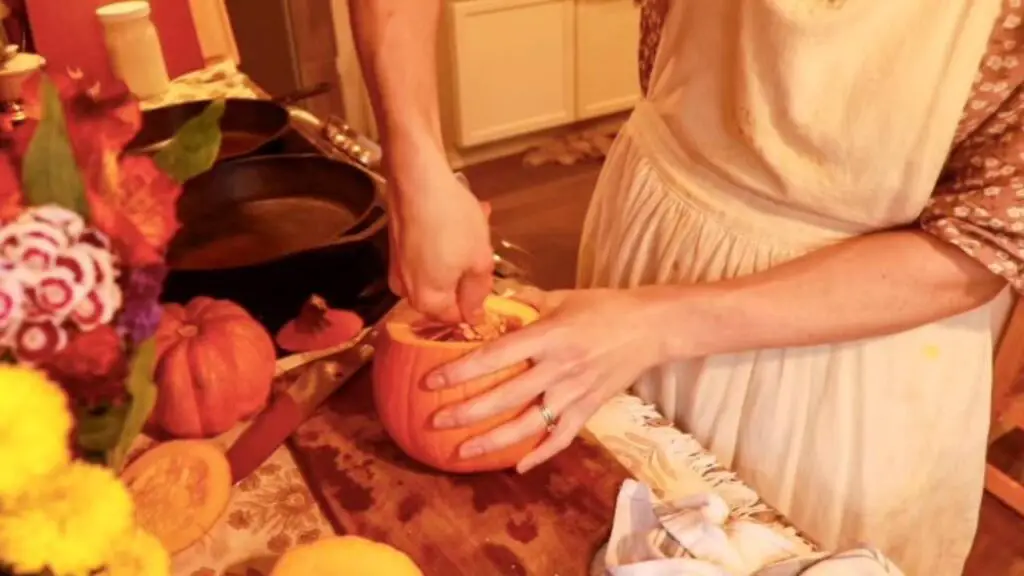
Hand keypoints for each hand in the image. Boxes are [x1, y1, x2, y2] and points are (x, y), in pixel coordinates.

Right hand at [387, 164, 493, 322]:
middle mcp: (406, 290)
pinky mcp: (396, 246)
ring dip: (458, 254)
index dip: (475, 304)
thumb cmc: (451, 220)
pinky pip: (425, 253)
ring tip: (475, 227)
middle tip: (482, 250)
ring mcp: (398, 267)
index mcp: (427, 301)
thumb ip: (478, 293)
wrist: (416, 178)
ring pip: (437, 270)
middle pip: (445, 294)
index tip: (487, 281)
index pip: (455, 318)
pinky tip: (458, 218)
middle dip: (465, 274)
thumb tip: (473, 314)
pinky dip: (443, 241)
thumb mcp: (479, 261)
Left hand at [425, 286, 665, 472]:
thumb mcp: (561, 296)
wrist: (651, 327)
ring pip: (529, 424)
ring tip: (462, 452)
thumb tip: (488, 302)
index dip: (461, 370)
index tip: (432, 381)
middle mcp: (559, 368)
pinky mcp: (590, 408)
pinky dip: (540, 454)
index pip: (495, 356)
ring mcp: (575, 392)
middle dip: (467, 412)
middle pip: (506, 395)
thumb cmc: (604, 307)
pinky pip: (562, 437)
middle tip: (435, 422)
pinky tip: (517, 466)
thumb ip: (524, 301)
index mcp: (548, 336)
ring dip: (494, 441)